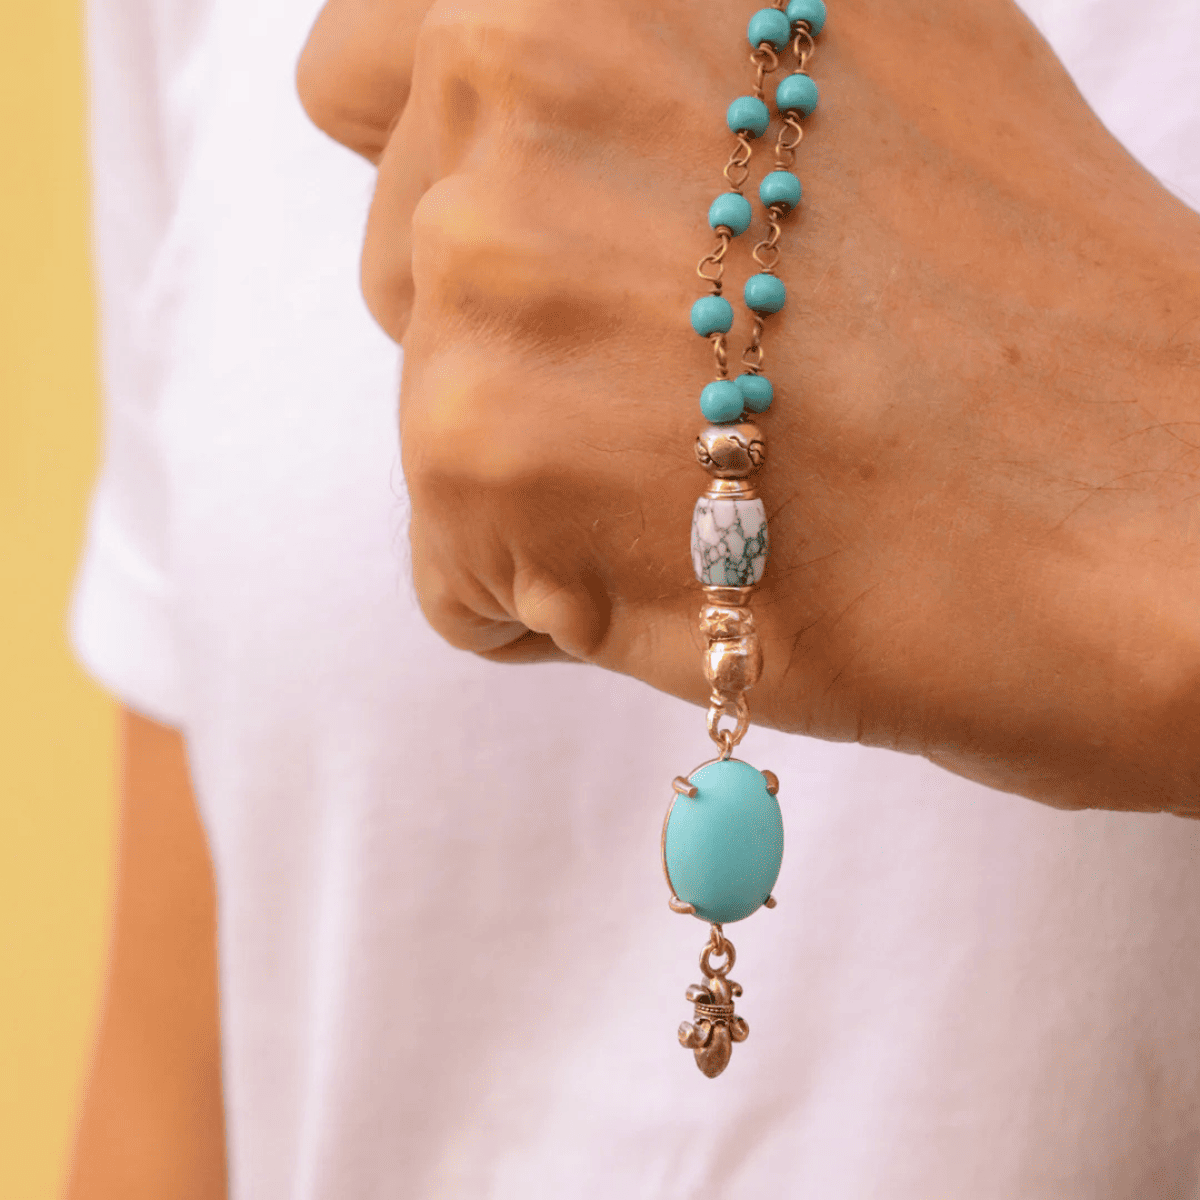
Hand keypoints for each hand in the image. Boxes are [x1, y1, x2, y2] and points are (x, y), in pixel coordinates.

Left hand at [299, 0, 1199, 813]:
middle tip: (698, 387)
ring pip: (428, 423)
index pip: (363, 70)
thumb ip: (650, 56)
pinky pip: (452, 573)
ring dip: (545, 476)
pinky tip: (700, 574)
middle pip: (399, 267)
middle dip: (514, 340)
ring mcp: (484, 262)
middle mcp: (514, 67)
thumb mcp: (848, 58)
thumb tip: (503, 94)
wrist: (1138, 509)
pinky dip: (549, 602)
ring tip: (724, 481)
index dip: (438, 174)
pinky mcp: (477, 457)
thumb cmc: (1021, 307)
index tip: (542, 246)